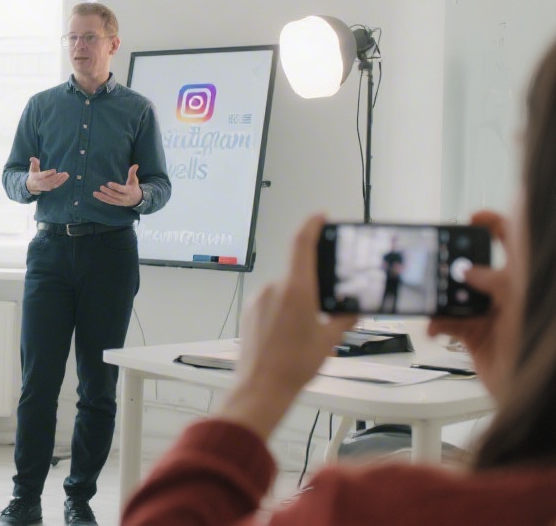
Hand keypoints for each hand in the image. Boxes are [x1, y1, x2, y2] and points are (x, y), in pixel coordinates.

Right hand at [26, 157, 68, 194]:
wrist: (32, 186)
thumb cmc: (33, 175)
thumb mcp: (32, 168)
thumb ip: (34, 163)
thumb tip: (32, 158)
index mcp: (36, 177)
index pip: (43, 176)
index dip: (49, 173)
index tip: (55, 170)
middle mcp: (41, 183)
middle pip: (50, 180)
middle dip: (57, 177)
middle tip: (63, 173)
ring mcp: (46, 186)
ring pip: (54, 183)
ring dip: (61, 179)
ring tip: (66, 174)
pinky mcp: (50, 188)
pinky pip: (56, 185)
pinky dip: (61, 181)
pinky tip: (65, 177)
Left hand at [93, 164, 142, 206]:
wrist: (136, 199)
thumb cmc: (133, 187)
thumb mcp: (134, 180)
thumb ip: (133, 173)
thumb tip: (135, 165)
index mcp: (128, 191)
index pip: (121, 189)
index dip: (115, 187)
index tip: (109, 183)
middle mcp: (124, 197)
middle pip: (115, 195)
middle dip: (108, 192)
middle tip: (101, 187)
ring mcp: (119, 201)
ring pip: (110, 199)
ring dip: (102, 196)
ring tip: (95, 193)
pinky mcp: (116, 203)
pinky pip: (108, 202)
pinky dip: (102, 199)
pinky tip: (96, 196)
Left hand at [218, 215, 356, 438]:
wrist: (261, 387)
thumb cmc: (295, 365)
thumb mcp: (329, 340)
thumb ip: (344, 318)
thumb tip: (354, 307)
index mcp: (296, 290)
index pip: (302, 245)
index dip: (311, 226)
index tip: (321, 217)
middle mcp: (274, 289)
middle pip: (298, 274)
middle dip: (314, 285)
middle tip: (326, 305)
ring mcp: (259, 299)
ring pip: (285, 291)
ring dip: (298, 302)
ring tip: (307, 330)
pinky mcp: (250, 311)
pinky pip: (271, 302)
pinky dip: (284, 311)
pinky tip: (290, 334)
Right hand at [429, 210, 520, 399]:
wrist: (531, 390)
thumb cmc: (541, 346)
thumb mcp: (522, 300)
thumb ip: (495, 280)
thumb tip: (468, 271)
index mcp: (524, 277)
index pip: (512, 240)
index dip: (494, 224)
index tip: (473, 218)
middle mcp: (507, 293)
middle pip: (475, 265)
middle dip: (454, 262)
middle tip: (440, 260)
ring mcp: (489, 314)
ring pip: (456, 295)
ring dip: (439, 296)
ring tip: (431, 296)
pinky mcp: (473, 335)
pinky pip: (446, 323)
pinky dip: (435, 323)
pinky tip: (434, 326)